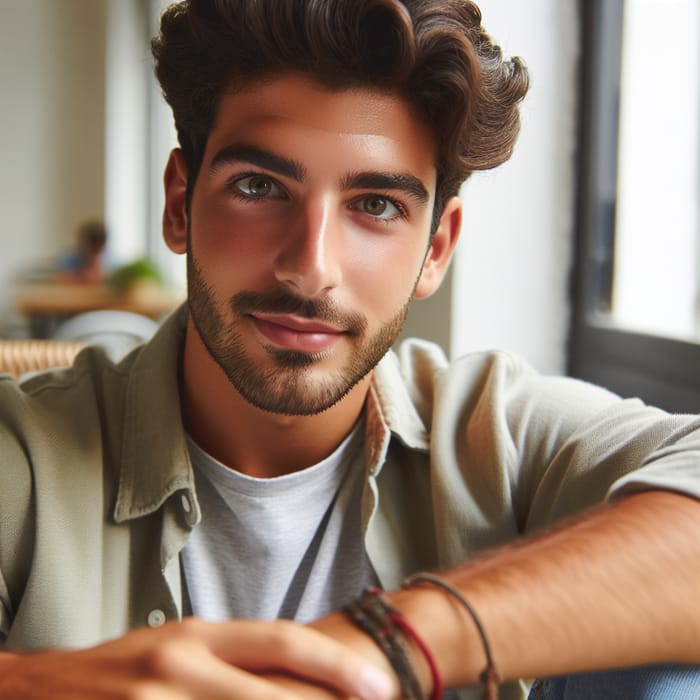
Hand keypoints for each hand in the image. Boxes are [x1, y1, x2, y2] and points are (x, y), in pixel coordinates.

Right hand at [0, 617, 393, 699]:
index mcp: (195, 635)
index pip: (282, 641)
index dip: (336, 666)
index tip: (378, 686)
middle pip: (276, 693)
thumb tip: (301, 676)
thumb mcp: (177, 650)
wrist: (35, 696)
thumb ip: (232, 661)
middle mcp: (179, 667)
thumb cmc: (119, 674)